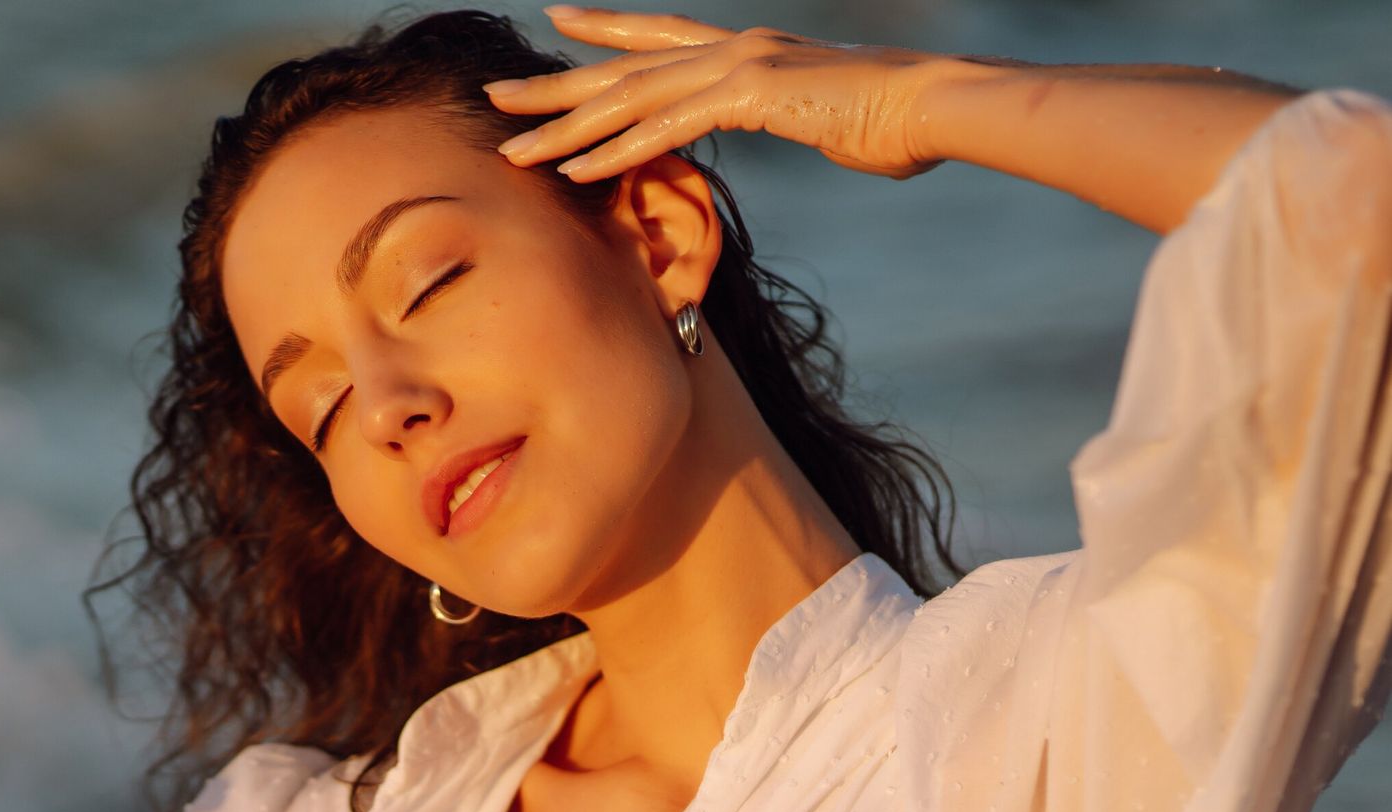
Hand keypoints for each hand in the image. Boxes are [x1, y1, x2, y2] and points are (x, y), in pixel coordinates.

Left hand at [483, 6, 962, 181]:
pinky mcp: (748, 95)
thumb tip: (820, 130)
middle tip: (498, 95)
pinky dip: (615, 151)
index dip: (607, 30)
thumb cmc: (895, 120)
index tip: (560, 22)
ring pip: (631, 98)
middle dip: (557, 85)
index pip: (660, 36)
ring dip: (566, 127)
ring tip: (510, 148)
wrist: (933, 104)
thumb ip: (802, 119)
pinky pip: (665, 128)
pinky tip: (572, 169)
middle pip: (625, 67)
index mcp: (746, 49)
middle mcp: (731, 48)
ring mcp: (737, 66)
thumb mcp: (829, 119)